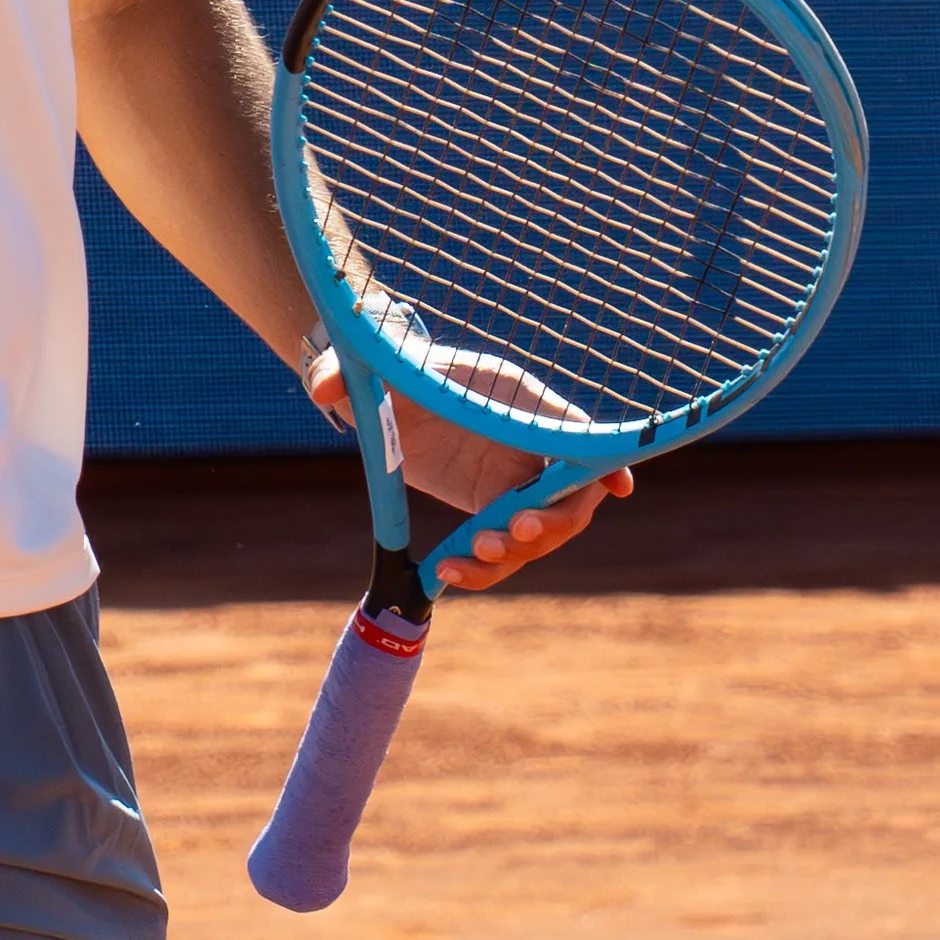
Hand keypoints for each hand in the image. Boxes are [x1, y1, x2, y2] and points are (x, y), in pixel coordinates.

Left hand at [307, 348, 631, 591]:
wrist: (380, 390)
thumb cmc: (389, 366)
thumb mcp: (370, 367)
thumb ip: (345, 373)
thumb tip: (323, 387)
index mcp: (516, 399)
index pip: (576, 431)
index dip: (601, 460)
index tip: (616, 486)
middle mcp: (525, 443)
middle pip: (568, 497)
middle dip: (548, 524)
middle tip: (507, 533)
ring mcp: (510, 479)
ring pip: (537, 535)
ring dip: (510, 556)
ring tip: (459, 560)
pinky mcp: (487, 506)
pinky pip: (502, 548)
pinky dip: (483, 569)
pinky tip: (445, 573)